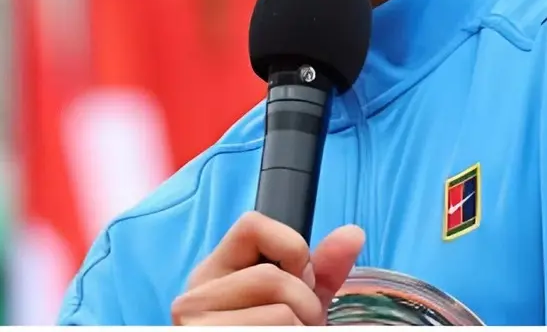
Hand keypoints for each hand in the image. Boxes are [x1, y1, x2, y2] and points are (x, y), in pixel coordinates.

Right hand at [170, 213, 363, 325]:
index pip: (251, 225)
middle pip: (269, 276)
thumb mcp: (296, 303)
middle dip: (305, 302)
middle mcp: (193, 299)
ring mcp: (195, 329)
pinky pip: (274, 331)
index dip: (291, 247)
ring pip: (277, 313)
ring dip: (302, 327)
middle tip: (305, 323)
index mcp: (212, 274)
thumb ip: (322, 270)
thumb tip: (353, 234)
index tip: (304, 278)